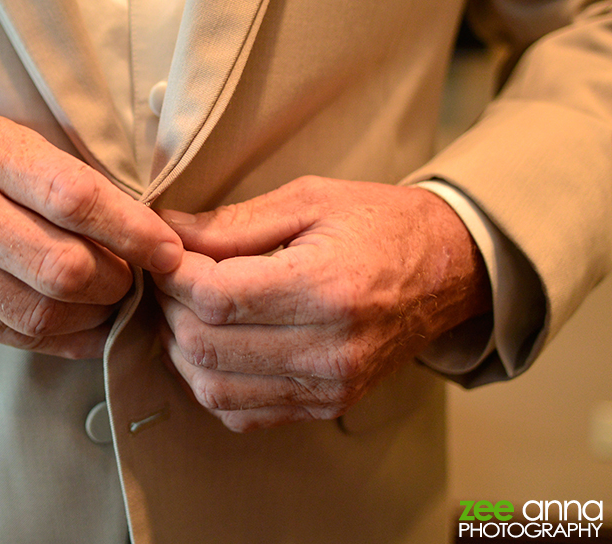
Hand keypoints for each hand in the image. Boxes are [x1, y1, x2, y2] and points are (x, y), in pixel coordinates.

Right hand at [0, 112, 182, 358]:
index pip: (75, 198)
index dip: (133, 231)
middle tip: (135, 274)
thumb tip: (141, 233)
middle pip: (64, 270)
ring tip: (109, 296)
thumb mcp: (2, 139)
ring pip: (44, 313)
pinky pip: (17, 337)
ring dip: (96, 314)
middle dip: (118, 281)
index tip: (169, 250)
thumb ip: (63, 180)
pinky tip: (84, 322)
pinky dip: (65, 336)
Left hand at [153, 176, 491, 431]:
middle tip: (168, 278)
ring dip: (180, 349)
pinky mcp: (326, 406)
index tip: (164, 252)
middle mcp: (328, 349)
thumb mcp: (310, 200)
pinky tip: (214, 346)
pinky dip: (210, 383)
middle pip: (207, 345)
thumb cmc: (379, 224)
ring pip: (214, 388)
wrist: (449, 270)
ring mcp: (328, 386)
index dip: (173, 275)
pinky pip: (241, 413)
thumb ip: (234, 221)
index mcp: (326, 288)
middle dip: (169, 308)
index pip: (216, 296)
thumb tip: (167, 231)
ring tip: (184, 310)